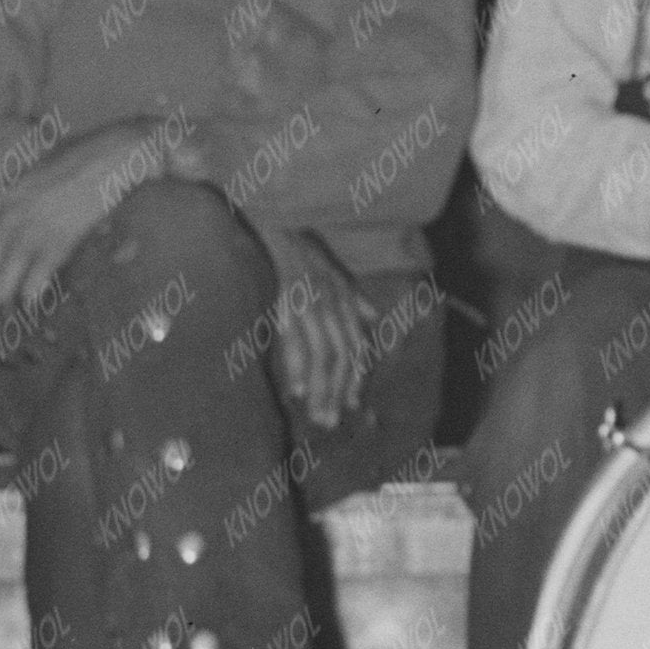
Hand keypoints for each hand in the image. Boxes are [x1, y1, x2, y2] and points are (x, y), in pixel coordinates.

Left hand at [0, 126, 171, 321]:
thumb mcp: (29, 174)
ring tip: (17, 317)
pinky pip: (32, 287)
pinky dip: (32, 303)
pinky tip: (39, 306)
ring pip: (1, 288)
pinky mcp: (58, 244)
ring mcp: (30, 233)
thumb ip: (10, 198)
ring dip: (7, 309)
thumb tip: (3, 220)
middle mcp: (5, 219)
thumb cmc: (77, 160)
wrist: (111, 155)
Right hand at [272, 255, 372, 432]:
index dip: (355, 377)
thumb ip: (354, 300)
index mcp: (343, 303)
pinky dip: (298, 366)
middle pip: (341, 357)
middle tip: (330, 422)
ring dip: (322, 388)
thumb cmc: (302, 253)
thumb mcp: (335, 274)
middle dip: (338, 392)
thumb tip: (372, 318)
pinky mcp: (288, 303)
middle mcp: (332, 308)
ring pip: (323, 355)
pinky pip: (296, 340)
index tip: (353, 405)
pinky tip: (297, 389)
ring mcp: (311, 306)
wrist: (277, 226)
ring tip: (317, 415)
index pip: (355, 347)